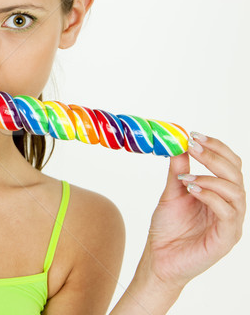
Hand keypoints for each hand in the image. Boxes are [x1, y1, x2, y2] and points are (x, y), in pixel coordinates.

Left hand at [141, 132, 244, 290]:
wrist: (159, 260)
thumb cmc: (167, 230)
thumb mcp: (171, 194)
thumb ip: (177, 172)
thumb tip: (178, 146)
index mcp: (220, 194)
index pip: (230, 165)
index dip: (216, 147)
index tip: (194, 135)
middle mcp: (230, 207)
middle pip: (236, 174)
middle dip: (214, 156)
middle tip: (193, 145)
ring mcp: (231, 223)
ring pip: (236, 192)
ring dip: (211, 177)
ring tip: (187, 176)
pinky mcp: (226, 238)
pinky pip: (227, 212)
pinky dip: (210, 196)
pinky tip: (191, 189)